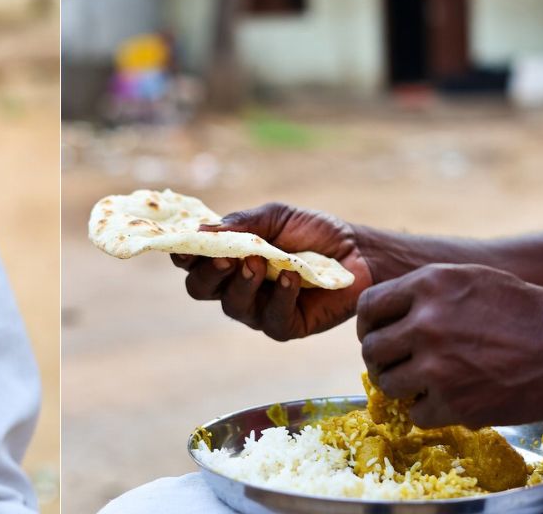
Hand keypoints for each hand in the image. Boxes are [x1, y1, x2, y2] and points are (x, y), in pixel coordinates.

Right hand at [174, 202, 371, 339]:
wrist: (360, 251)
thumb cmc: (314, 232)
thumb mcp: (276, 217)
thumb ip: (241, 223)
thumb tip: (201, 230)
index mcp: (227, 257)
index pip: (191, 260)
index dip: (183, 254)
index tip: (185, 244)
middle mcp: (235, 286)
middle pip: (200, 288)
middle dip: (207, 273)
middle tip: (225, 257)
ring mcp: (258, 309)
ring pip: (232, 306)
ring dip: (242, 284)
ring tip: (260, 264)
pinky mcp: (285, 326)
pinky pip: (271, 319)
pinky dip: (280, 297)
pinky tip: (292, 277)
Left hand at [357, 263, 542, 428]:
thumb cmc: (527, 312)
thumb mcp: (473, 279)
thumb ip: (426, 292)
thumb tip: (384, 311)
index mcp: (429, 285)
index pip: (369, 306)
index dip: (369, 324)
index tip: (377, 335)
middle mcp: (425, 323)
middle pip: (372, 348)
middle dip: (381, 359)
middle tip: (397, 364)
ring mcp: (437, 365)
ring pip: (387, 383)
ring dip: (401, 387)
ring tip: (424, 383)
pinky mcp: (453, 403)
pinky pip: (415, 414)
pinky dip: (427, 412)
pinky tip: (448, 401)